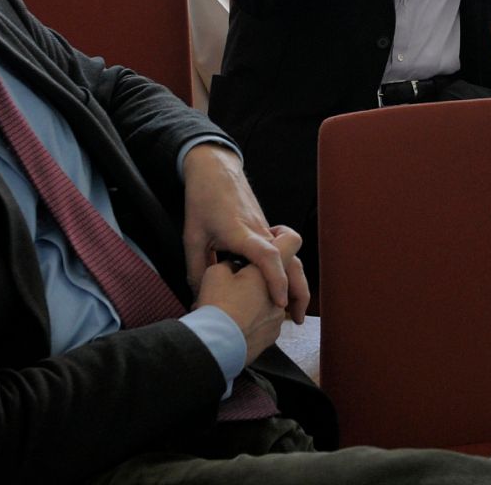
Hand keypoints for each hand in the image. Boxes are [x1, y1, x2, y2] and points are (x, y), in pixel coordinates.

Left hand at [181, 145, 307, 321]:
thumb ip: (196, 268)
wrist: (215, 170)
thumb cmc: (203, 200)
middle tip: (296, 318)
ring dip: (296, 283)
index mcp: (241, 232)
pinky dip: (287, 272)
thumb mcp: (191, 236)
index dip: (276, 279)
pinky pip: (283, 253)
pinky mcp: (266, 230)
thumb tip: (200, 297)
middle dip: (299, 290)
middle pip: (291, 260)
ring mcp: (267, 230)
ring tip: (292, 309)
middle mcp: (261, 231)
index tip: (281, 302)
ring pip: (292, 257)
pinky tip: (279, 288)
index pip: (267, 255)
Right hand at [195, 247, 290, 365]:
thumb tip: (234, 266)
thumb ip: (230, 264)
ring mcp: (278, 316)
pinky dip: (256, 318)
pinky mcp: (272, 335)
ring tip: (235, 304)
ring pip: (275, 299)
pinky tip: (237, 320)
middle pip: (285, 274)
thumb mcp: (215, 274)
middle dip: (267, 275)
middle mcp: (281, 292)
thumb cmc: (217, 306)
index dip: (283, 236)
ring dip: (261, 298)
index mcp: (268, 270)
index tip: (274, 239)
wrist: (217, 346)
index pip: (292, 241)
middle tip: (246, 277)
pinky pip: (268, 320)